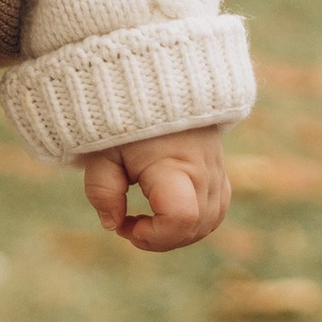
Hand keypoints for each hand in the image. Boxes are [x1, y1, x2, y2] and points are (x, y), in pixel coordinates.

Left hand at [78, 125, 230, 251]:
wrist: (159, 82)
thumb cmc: (124, 116)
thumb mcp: (102, 151)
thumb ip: (103, 190)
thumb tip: (112, 225)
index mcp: (174, 164)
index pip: (180, 218)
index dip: (154, 236)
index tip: (126, 225)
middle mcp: (203, 171)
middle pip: (193, 228)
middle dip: (159, 239)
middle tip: (127, 222)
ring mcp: (216, 172)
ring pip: (207, 224)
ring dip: (175, 234)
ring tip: (145, 219)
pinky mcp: (219, 171)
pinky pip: (215, 211)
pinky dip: (192, 222)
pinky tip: (165, 212)